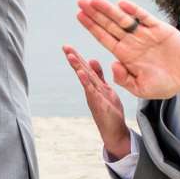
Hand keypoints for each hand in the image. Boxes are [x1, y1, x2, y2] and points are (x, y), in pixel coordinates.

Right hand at [62, 45, 132, 160]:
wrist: (115, 131)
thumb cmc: (110, 111)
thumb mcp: (106, 89)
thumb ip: (99, 76)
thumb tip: (92, 59)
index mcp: (94, 86)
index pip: (85, 68)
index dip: (77, 57)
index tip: (67, 46)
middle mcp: (91, 90)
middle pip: (82, 72)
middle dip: (74, 59)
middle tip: (64, 47)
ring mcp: (94, 97)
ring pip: (85, 80)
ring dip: (78, 68)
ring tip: (70, 56)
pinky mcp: (99, 105)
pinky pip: (92, 91)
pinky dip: (86, 82)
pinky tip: (81, 73)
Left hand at [75, 0, 179, 98]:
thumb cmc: (165, 84)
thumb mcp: (142, 89)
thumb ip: (125, 80)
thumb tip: (113, 64)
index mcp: (126, 55)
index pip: (105, 38)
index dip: (92, 27)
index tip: (79, 16)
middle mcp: (133, 42)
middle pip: (110, 25)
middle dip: (95, 14)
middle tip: (81, 2)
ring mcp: (145, 34)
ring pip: (124, 19)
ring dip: (109, 10)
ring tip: (95, 0)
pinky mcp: (160, 29)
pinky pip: (145, 18)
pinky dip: (134, 11)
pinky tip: (122, 4)